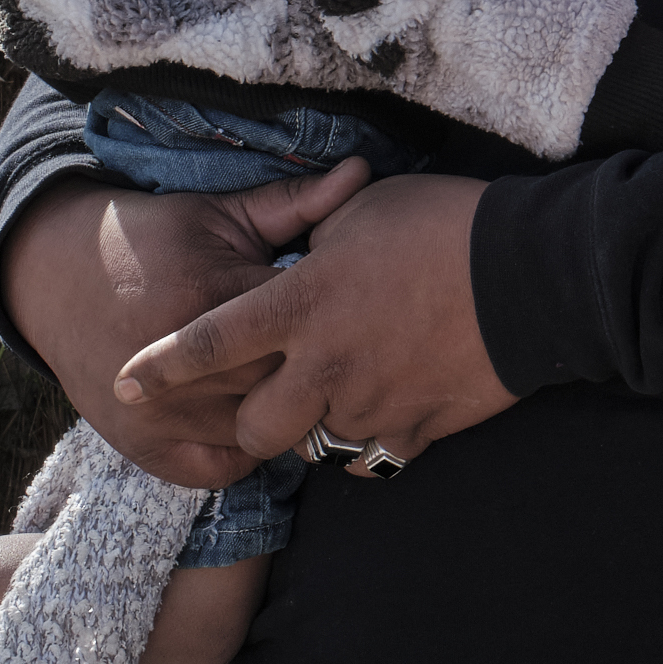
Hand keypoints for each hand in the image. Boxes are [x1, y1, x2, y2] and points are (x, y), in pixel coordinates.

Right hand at [0, 163, 372, 487]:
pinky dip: (245, 452)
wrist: (54, 275)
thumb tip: (363, 171)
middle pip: (290, 382)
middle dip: (318, 368)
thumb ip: (296, 202)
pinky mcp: (142, 446)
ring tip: (300, 387)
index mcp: (210, 297)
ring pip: (263, 433)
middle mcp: (184, 365)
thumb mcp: (221, 215)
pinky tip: (254, 418)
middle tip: (338, 355)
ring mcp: (161, 414)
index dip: (338, 317)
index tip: (350, 309)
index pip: (307, 323)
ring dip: (287, 414)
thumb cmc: (153, 240)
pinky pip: (220, 469)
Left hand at [111, 171, 518, 468]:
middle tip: (276, 400)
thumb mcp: (367, 211)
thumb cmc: (446, 225)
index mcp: (299, 305)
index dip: (161, 368)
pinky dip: (380, 436)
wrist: (535, 274)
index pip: (206, 343)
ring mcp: (372, 404)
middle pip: (256, 428)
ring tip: (347, 395)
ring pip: (319, 445)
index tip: (127, 384)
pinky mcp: (420, 428)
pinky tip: (395, 409)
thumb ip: (318, 240)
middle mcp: (323, 365)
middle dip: (255, 423)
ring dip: (323, 426)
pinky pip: (380, 453)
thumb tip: (307, 260)